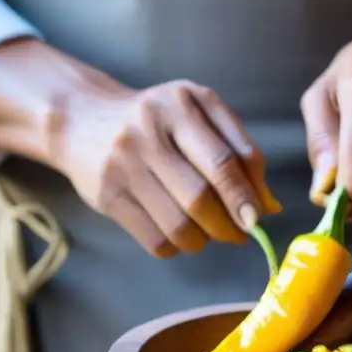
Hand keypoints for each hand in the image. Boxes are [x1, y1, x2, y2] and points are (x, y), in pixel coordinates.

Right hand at [52, 79, 280, 257]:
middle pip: (201, 197)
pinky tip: (179, 235)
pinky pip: (153, 238)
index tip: (258, 218)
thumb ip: (240, 151)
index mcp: (181, 105)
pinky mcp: (106, 196)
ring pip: (178, 224)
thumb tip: (269, 205)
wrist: (82, 118)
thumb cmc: (156, 118)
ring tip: (208, 233)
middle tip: (239, 233)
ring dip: (203, 240)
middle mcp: (148, 131)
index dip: (246, 197)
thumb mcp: (200, 114)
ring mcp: (123, 164)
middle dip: (229, 225)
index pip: (224, 161)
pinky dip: (176, 246)